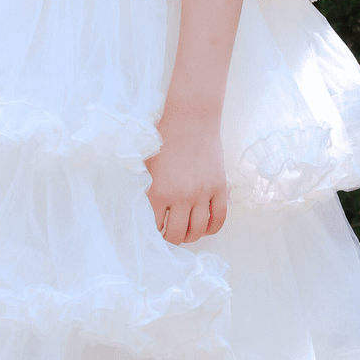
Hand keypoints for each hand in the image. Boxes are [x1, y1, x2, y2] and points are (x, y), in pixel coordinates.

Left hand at [146, 110, 227, 244]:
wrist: (190, 119)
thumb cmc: (163, 138)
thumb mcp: (145, 164)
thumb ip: (143, 188)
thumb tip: (140, 210)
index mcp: (158, 192)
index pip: (155, 227)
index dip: (154, 234)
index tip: (154, 234)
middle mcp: (181, 196)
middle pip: (177, 235)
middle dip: (172, 240)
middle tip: (170, 236)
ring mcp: (202, 193)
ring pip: (198, 230)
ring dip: (191, 237)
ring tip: (187, 233)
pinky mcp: (219, 187)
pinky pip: (219, 218)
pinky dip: (213, 228)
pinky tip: (206, 227)